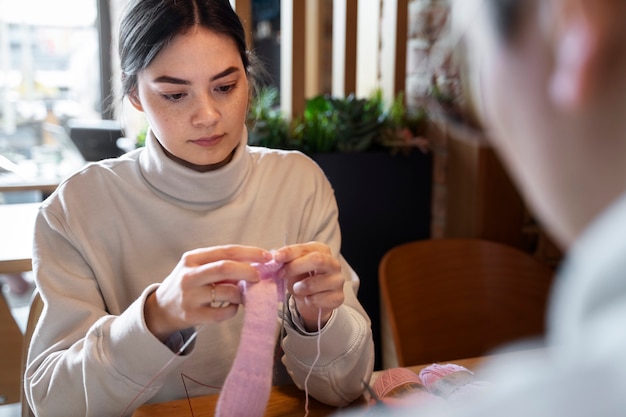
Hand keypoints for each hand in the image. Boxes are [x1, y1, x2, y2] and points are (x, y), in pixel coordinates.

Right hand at [145, 245, 272, 341]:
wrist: (161, 308)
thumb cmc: (188, 284)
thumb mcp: (197, 267)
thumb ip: (220, 263)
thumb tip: (256, 263)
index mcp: (192, 258)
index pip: (226, 251)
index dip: (250, 253)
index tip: (267, 256)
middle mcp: (190, 275)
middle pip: (226, 268)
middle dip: (248, 271)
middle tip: (259, 277)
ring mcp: (190, 296)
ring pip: (227, 292)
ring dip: (241, 294)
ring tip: (243, 295)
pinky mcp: (192, 315)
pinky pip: (222, 313)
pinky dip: (233, 310)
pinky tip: (231, 307)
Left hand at [274, 242, 344, 331]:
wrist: (312, 301)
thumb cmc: (302, 280)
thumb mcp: (293, 268)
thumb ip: (286, 261)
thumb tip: (276, 258)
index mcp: (322, 251)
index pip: (306, 248)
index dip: (290, 252)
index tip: (276, 257)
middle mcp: (334, 264)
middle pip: (316, 260)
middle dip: (294, 267)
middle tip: (281, 274)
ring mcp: (338, 281)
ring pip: (313, 283)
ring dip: (298, 288)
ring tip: (298, 289)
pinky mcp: (338, 297)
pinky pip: (316, 300)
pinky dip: (306, 300)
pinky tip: (308, 299)